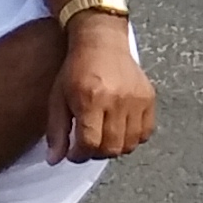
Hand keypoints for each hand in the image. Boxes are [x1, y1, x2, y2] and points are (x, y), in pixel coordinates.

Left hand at [52, 19, 157, 162]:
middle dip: (96, 154)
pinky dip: (134, 138)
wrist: (102, 41)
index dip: (79, 155)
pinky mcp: (149, 97)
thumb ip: (56, 131)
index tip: (73, 152)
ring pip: (129, 144)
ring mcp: (136, 99)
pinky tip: (121, 131)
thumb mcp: (57, 98)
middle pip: (111, 148)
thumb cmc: (76, 69)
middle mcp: (116, 100)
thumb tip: (54, 160)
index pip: (90, 144)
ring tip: (104, 138)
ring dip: (114, 148)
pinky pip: (146, 132)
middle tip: (88, 145)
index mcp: (90, 99)